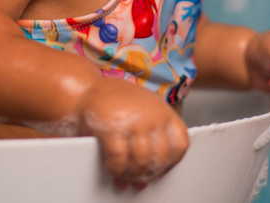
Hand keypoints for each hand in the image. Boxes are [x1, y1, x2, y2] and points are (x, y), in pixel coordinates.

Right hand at [74, 77, 189, 189]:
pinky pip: (119, 158)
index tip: (160, 171)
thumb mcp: (146, 108)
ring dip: (132, 174)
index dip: (171, 163)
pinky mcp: (112, 128)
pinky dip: (116, 169)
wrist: (89, 88)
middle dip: (149, 173)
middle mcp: (152, 115)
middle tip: (138, 180)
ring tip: (124, 177)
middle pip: (160, 157)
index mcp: (163, 111)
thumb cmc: (118, 101)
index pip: (180, 144)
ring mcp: (133, 121)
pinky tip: (112, 169)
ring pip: (142, 160)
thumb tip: (154, 168)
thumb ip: (155, 132)